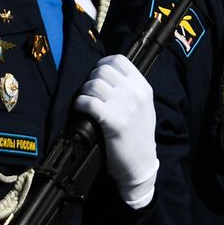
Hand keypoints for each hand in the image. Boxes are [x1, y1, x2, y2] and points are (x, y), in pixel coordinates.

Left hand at [73, 55, 157, 208]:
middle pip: (102, 70)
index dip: (102, 64)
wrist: (141, 164)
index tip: (97, 75)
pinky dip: (80, 104)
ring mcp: (125, 107)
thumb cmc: (139, 135)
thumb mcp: (143, 107)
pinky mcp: (113, 121)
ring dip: (84, 92)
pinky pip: (88, 102)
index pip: (119, 60)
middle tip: (90, 92)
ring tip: (86, 102)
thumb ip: (130, 88)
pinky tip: (82, 110)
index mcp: (143, 87)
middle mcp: (136, 94)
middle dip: (91, 79)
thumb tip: (105, 73)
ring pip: (93, 84)